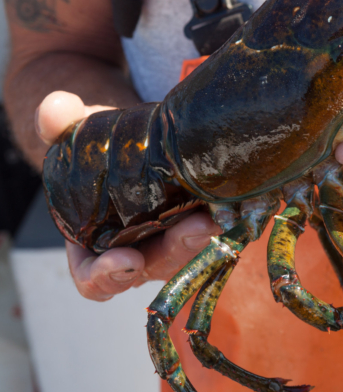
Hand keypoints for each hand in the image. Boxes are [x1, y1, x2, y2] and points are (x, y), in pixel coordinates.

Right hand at [37, 91, 219, 300]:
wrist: (138, 138)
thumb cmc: (99, 146)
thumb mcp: (76, 134)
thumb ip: (59, 125)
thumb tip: (53, 110)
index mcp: (93, 247)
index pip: (96, 281)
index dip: (108, 276)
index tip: (126, 259)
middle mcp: (137, 251)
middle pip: (158, 265)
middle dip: (178, 248)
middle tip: (197, 226)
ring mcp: (172, 240)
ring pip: (193, 251)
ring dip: (209, 236)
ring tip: (221, 212)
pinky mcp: (203, 222)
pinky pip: (218, 228)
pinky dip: (230, 216)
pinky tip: (240, 198)